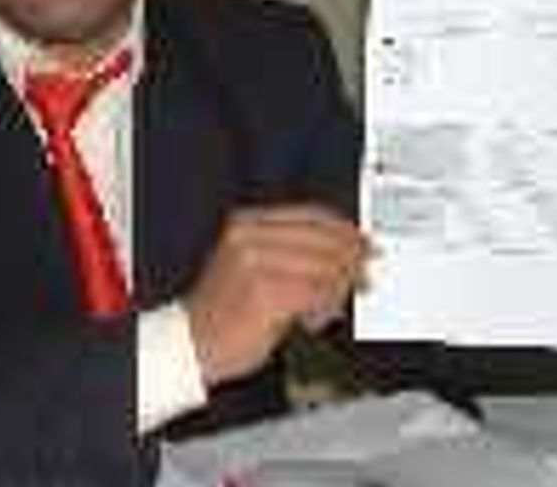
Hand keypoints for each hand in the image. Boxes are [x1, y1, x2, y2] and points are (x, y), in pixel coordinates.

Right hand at [183, 204, 369, 386]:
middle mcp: (248, 237)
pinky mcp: (264, 293)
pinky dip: (323, 308)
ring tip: (334, 306)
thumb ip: (291, 253)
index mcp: (246, 224)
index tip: (363, 241)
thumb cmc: (223, 310)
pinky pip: (314, 296)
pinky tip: (315, 319)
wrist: (190, 343)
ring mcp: (254, 263)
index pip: (310, 215)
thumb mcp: (250, 266)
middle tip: (366, 273)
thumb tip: (341, 251)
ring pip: (322, 268)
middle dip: (351, 258)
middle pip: (322, 239)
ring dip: (338, 289)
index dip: (343, 228)